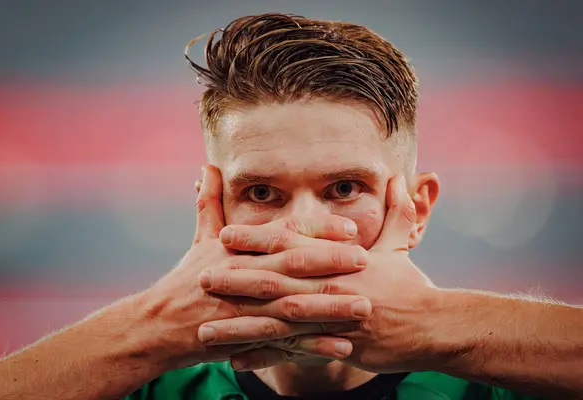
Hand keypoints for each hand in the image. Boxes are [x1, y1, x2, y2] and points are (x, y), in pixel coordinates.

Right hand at [137, 165, 372, 369]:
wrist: (159, 324)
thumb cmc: (185, 279)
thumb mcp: (199, 238)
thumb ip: (210, 203)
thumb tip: (208, 168)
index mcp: (237, 248)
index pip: (282, 233)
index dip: (317, 230)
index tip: (349, 228)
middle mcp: (242, 273)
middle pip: (291, 265)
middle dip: (330, 262)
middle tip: (366, 260)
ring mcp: (243, 308)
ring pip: (293, 306)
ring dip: (330, 307)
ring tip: (364, 307)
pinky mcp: (244, 337)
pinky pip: (285, 343)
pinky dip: (313, 345)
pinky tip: (342, 345)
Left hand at [200, 175, 438, 372]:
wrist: (435, 328)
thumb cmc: (413, 286)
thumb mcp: (402, 245)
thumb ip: (396, 210)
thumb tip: (398, 177)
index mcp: (339, 260)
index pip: (291, 243)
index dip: (256, 238)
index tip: (224, 234)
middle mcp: (330, 286)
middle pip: (276, 281)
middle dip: (236, 279)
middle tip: (201, 276)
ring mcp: (332, 319)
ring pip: (278, 321)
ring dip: (240, 324)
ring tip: (207, 329)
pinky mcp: (336, 347)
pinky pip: (294, 353)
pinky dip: (265, 357)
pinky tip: (236, 361)